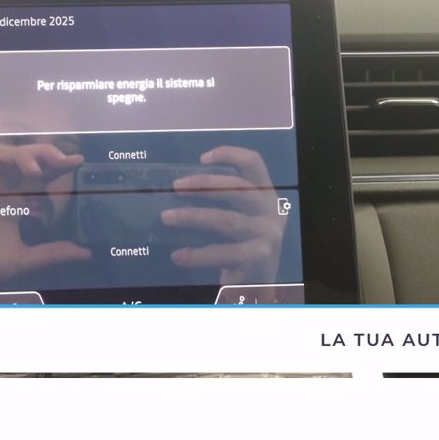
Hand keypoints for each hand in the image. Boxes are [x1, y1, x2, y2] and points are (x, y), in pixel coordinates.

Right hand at [0, 143, 90, 286]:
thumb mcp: (22, 261)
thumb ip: (52, 255)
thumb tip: (86, 253)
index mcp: (15, 196)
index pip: (39, 172)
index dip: (56, 163)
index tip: (77, 162)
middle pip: (21, 155)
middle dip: (41, 152)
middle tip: (58, 160)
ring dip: (16, 156)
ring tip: (32, 171)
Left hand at [162, 146, 285, 285]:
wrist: (260, 285)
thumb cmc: (244, 246)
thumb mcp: (243, 218)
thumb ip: (223, 202)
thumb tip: (180, 189)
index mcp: (267, 195)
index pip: (253, 163)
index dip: (229, 154)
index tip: (201, 158)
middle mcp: (271, 212)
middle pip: (237, 188)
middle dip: (203, 184)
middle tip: (175, 187)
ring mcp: (267, 235)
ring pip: (226, 220)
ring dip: (193, 216)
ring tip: (167, 217)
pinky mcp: (258, 259)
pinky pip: (223, 253)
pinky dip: (197, 254)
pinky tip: (178, 256)